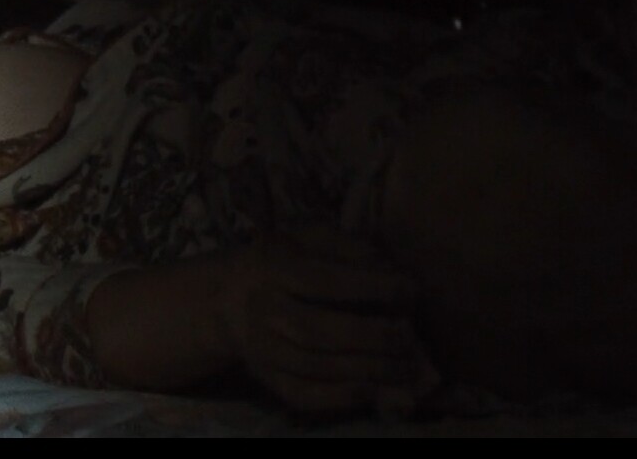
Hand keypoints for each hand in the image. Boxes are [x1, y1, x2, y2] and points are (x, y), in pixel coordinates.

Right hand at [216, 226, 432, 415]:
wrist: (226, 297)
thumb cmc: (283, 261)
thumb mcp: (308, 238)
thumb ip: (347, 248)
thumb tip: (390, 273)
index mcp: (272, 268)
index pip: (324, 281)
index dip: (371, 287)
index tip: (410, 289)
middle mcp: (262, 309)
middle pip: (317, 330)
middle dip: (372, 337)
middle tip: (408, 336)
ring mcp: (261, 348)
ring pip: (314, 366)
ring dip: (366, 370)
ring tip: (404, 368)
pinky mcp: (266, 377)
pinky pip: (302, 395)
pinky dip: (340, 397)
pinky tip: (372, 391)